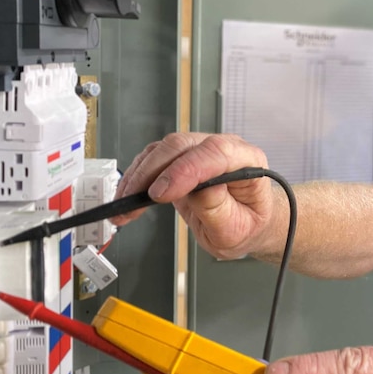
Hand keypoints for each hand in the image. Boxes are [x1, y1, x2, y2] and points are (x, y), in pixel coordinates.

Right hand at [115, 132, 279, 258]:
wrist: (247, 222)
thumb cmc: (248, 223)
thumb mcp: (236, 228)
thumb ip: (218, 209)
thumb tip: (199, 189)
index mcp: (247, 161)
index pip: (216, 152)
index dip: (185, 170)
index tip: (162, 194)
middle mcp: (224, 149)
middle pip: (182, 145)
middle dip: (153, 172)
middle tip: (135, 202)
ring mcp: (201, 151)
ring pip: (163, 149)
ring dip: (139, 176)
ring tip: (124, 205)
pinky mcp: (182, 159)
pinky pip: (154, 158)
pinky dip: (136, 177)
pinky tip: (127, 197)